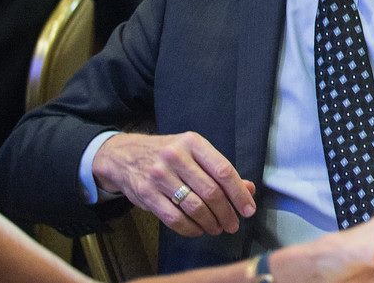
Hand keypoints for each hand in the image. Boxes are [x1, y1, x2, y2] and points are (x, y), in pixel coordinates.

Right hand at [91, 131, 255, 237]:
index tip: (248, 209)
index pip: (223, 170)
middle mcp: (176, 157)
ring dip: (210, 223)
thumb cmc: (168, 155)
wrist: (125, 156)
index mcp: (193, 143)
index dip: (239, 193)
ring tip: (218, 228)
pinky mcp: (147, 195)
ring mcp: (159, 176)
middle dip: (226, 212)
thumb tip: (248, 188)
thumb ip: (219, 170)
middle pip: (210, 191)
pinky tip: (198, 230)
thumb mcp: (194, 153)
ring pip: (194, 206)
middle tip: (234, 224)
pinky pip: (174, 218)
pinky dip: (190, 228)